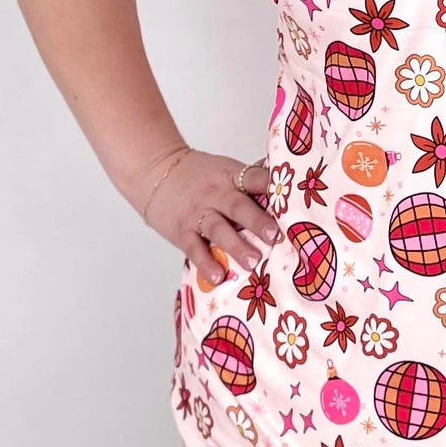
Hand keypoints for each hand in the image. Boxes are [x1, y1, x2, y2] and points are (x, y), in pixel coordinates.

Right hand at [131, 143, 282, 282]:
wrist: (154, 170)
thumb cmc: (199, 174)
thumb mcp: (226, 169)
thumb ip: (253, 180)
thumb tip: (291, 184)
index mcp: (232, 176)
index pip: (255, 178)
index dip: (273, 186)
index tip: (291, 199)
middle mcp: (216, 194)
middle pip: (238, 206)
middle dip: (257, 222)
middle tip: (275, 236)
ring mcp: (198, 213)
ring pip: (218, 230)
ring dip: (236, 246)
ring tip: (253, 262)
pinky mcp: (182, 231)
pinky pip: (195, 248)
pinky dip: (206, 263)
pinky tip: (218, 277)